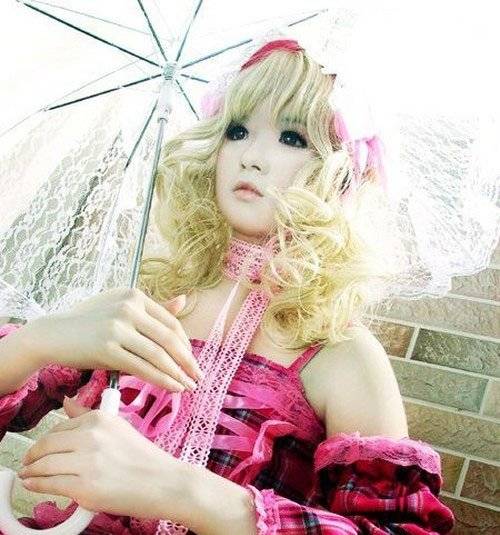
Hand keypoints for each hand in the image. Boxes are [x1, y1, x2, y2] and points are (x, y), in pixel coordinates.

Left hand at [18, 396, 189, 519]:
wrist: (164, 482)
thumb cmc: (145, 458)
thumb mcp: (118, 427)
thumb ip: (89, 416)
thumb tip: (67, 402)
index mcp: (100, 419)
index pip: (59, 427)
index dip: (45, 441)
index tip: (40, 449)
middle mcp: (92, 436)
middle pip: (46, 445)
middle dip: (32, 456)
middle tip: (28, 463)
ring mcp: (87, 462)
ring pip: (43, 465)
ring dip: (30, 471)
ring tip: (28, 475)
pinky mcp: (85, 487)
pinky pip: (49, 484)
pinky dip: (36, 485)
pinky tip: (33, 484)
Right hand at [25, 287, 202, 391]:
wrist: (51, 334)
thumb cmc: (89, 323)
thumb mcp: (120, 308)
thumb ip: (152, 309)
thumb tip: (184, 300)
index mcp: (135, 296)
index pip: (171, 322)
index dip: (185, 344)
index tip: (191, 360)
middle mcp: (129, 308)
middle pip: (169, 338)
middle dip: (187, 361)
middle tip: (198, 377)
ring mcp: (118, 327)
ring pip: (158, 354)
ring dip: (177, 373)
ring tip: (188, 386)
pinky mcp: (107, 348)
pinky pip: (142, 367)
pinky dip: (161, 379)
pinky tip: (173, 387)